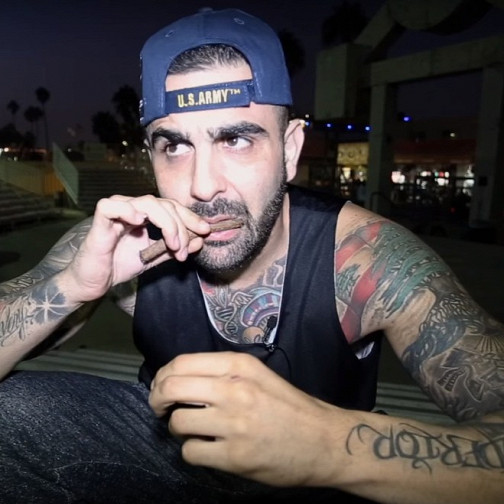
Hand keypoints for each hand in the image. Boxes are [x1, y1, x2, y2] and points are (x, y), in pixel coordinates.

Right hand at [63, 194, 209, 302]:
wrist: (94, 282)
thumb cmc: (118, 265)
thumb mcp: (153, 257)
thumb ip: (174, 249)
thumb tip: (199, 241)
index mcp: (143, 213)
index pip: (171, 207)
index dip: (189, 217)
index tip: (205, 232)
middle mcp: (131, 207)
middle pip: (164, 204)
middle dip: (182, 227)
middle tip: (185, 250)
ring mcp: (115, 210)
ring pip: (147, 203)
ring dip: (167, 224)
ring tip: (173, 246)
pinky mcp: (99, 219)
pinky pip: (112, 206)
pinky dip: (128, 211)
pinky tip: (139, 222)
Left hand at [149, 352, 340, 486]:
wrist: (323, 441)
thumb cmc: (289, 406)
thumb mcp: (258, 376)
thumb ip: (223, 372)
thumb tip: (181, 378)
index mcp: (239, 366)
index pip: (181, 363)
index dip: (163, 377)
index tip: (162, 388)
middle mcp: (234, 389)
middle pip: (171, 387)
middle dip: (157, 400)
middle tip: (161, 409)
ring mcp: (234, 423)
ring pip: (178, 422)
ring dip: (178, 428)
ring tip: (193, 431)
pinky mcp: (235, 456)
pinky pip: (191, 452)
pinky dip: (193, 451)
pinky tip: (207, 449)